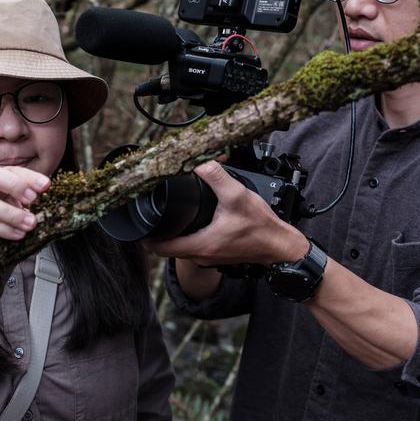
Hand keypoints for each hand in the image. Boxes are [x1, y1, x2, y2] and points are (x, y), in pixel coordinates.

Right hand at [0, 165, 50, 253]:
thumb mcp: (14, 206)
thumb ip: (27, 200)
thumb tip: (49, 197)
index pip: (10, 170)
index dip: (28, 176)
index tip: (45, 185)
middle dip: (13, 185)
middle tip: (33, 199)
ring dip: (11, 214)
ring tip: (30, 223)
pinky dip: (3, 229)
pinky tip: (17, 234)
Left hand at [148, 161, 305, 266]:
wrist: (279, 245)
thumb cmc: (261, 227)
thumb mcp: (237, 195)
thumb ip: (216, 177)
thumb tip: (199, 162)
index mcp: (200, 244)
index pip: (160, 248)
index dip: (146, 237)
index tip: (140, 225)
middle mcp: (201, 255)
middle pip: (167, 249)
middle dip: (157, 235)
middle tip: (151, 217)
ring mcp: (209, 258)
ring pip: (181, 249)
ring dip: (173, 236)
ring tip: (168, 218)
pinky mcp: (217, 255)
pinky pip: (194, 248)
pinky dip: (188, 238)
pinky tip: (191, 224)